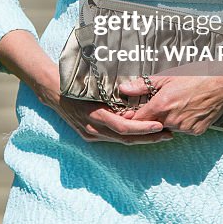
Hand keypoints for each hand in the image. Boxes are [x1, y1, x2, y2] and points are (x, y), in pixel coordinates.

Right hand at [40, 79, 173, 144]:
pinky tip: (143, 133)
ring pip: (121, 140)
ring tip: (161, 134)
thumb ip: (112, 90)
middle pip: (125, 138)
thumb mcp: (94, 84)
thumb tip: (133, 89)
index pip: (123, 127)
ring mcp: (90, 134)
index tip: (159, 125)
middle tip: (169, 134)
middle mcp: (93, 129)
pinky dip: (129, 136)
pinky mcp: (90, 136)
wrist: (53, 91)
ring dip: (142, 139)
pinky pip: (113, 138)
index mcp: (95, 116)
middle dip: (148, 138)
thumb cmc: (76, 82)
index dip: (142, 128)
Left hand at [117, 65, 222, 136]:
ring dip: (166, 119)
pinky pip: (182, 129)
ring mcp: (185, 128)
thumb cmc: (196, 74)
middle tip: (155, 104)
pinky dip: (181, 122)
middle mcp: (172, 120)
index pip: (138, 120)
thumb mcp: (167, 75)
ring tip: (175, 103)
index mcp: (162, 105)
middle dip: (150, 117)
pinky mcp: (196, 131)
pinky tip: (187, 108)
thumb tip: (123, 89)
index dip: (132, 117)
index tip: (129, 112)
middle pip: (152, 125)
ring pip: (167, 127)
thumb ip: (143, 85)